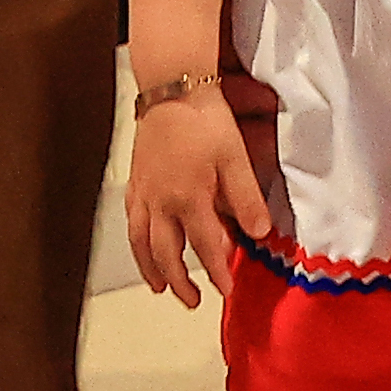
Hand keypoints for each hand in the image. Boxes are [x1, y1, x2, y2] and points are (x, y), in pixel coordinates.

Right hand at [121, 84, 269, 306]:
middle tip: (192, 301)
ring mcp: (144, 192)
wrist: (172, 89)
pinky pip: (132, 220)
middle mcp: (161, 202)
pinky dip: (136, 240)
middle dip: (179, 280)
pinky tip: (141, 245)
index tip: (226, 291)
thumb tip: (259, 234)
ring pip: (141, 241)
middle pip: (166, 253)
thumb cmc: (206, 121)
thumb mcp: (235, 158)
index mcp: (189, 198)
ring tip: (159, 287)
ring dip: (150, 268)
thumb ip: (246, 199)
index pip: (205, 246)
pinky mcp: (135, 180)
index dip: (216, 272)